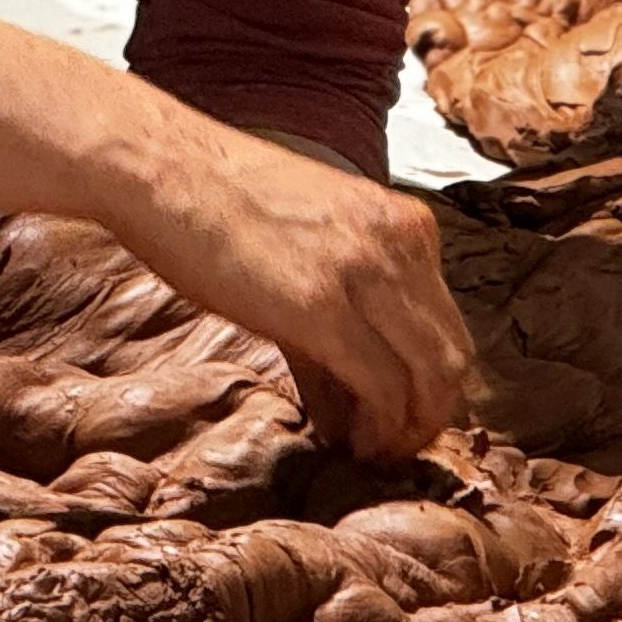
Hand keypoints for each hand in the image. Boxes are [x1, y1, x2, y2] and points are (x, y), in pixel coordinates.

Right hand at [113, 127, 475, 460]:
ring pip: (434, 375)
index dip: (432, 384)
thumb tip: (349, 409)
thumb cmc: (221, 207)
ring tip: (375, 452)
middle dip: (431, 414)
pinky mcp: (321, 305)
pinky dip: (378, 429)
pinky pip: (382, 385)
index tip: (400, 418)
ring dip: (411, 429)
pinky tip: (354, 445)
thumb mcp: (308, 253)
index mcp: (404, 224)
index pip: (449, 323)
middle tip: (395, 447)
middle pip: (455, 354)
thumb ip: (340, 322)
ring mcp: (365, 270)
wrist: (166, 168)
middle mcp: (399, 242)